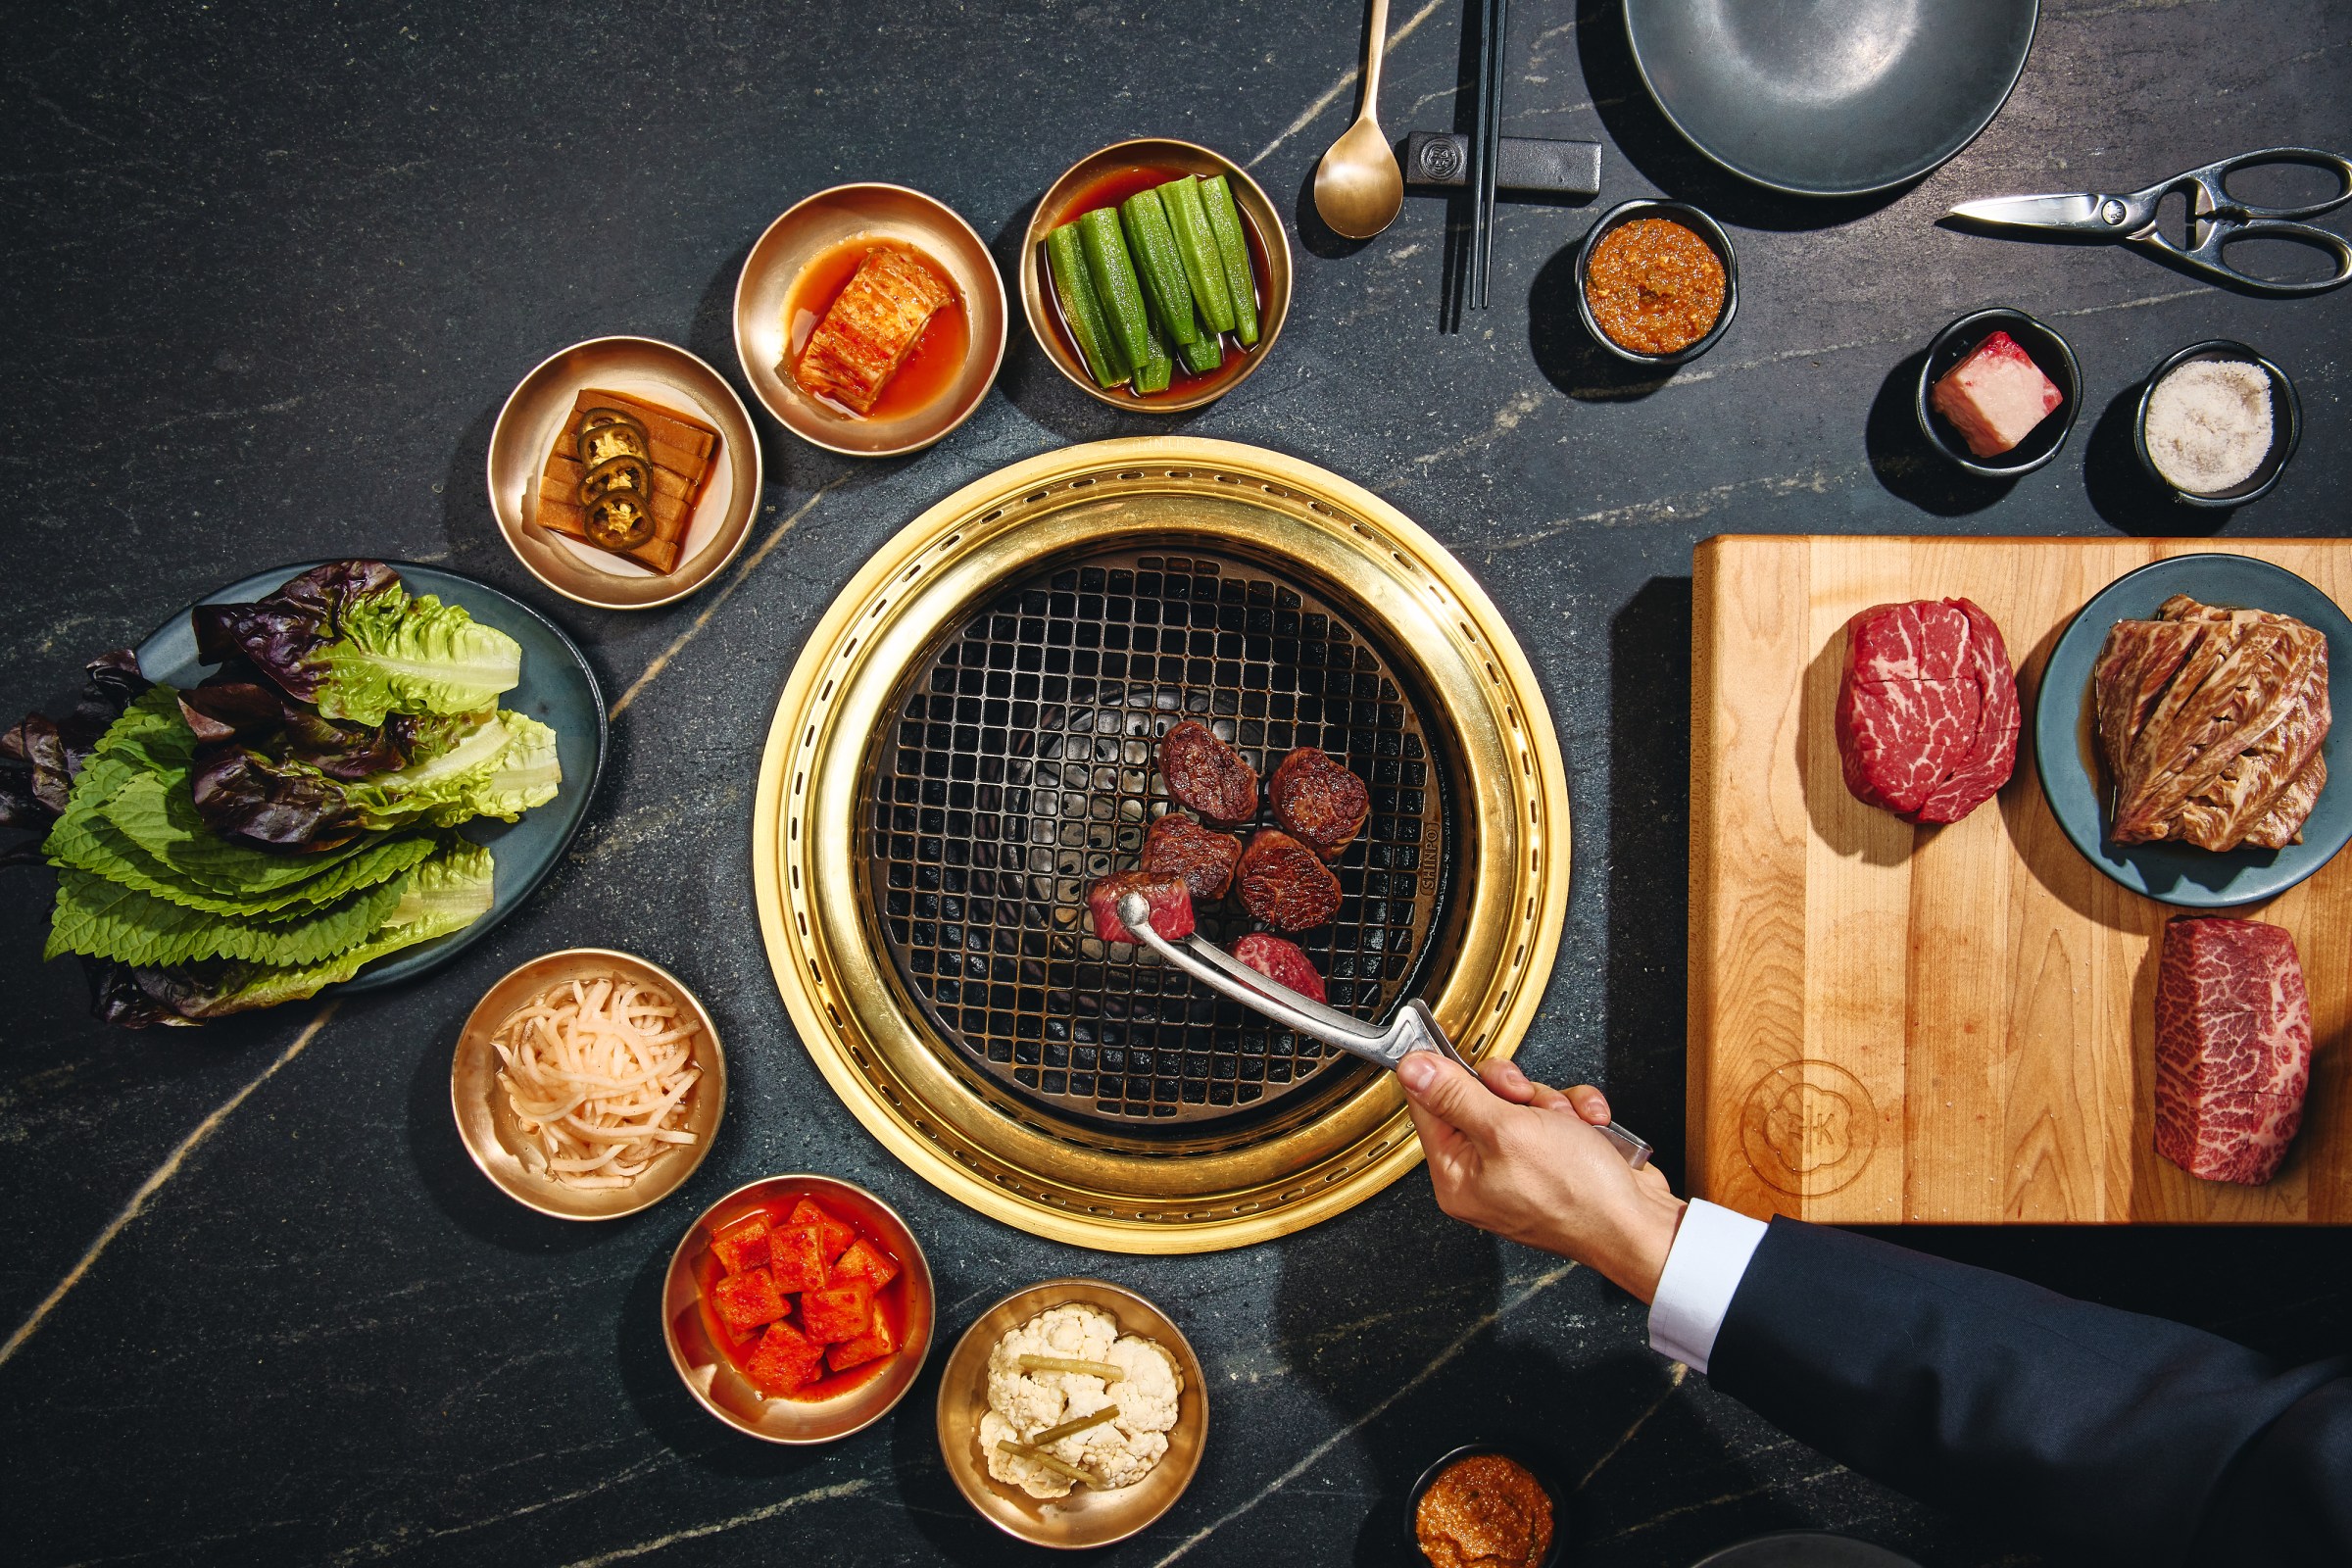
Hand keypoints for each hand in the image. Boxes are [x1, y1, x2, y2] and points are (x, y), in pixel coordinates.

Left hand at [1397, 1052, 1684, 1302]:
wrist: (1640, 1224)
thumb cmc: (1577, 1195)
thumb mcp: (1506, 1131)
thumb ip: (1455, 1096)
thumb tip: (1412, 1071)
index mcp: (1457, 1176)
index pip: (1427, 1107)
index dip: (1440, 1073)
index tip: (1448, 1047)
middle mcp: (1484, 1174)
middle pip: (1478, 1096)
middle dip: (1513, 1090)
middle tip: (1525, 1101)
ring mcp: (1521, 1166)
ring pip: (1522, 1100)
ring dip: (1551, 1103)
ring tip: (1567, 1125)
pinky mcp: (1556, 1158)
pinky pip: (1555, 1114)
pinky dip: (1577, 1115)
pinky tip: (1589, 1128)